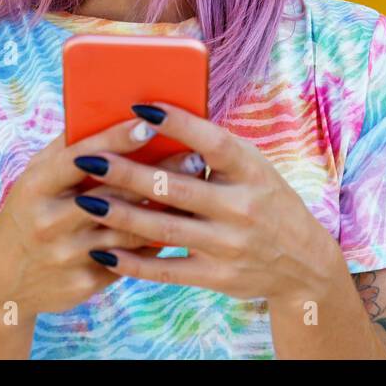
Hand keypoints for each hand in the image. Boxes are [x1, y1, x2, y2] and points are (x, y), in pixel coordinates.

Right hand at [0, 113, 204, 321]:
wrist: (4, 283)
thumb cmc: (28, 214)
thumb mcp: (34, 179)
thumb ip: (67, 150)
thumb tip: (107, 110)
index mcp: (35, 186)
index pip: (79, 157)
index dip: (115, 140)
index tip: (149, 123)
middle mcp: (48, 221)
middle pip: (114, 193)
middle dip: (158, 174)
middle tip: (195, 158)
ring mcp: (66, 255)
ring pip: (129, 228)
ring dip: (166, 209)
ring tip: (199, 190)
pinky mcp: (83, 282)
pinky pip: (129, 258)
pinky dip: (155, 242)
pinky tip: (182, 226)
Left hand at [71, 103, 345, 304]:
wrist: (303, 265)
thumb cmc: (266, 202)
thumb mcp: (254, 169)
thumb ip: (215, 152)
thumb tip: (158, 121)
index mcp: (252, 171)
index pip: (213, 142)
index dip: (178, 124)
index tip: (140, 108)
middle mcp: (242, 208)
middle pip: (175, 188)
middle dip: (126, 173)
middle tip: (86, 158)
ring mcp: (229, 245)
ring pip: (163, 229)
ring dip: (118, 215)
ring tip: (83, 201)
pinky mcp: (217, 277)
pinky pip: (166, 270)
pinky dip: (132, 263)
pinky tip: (101, 252)